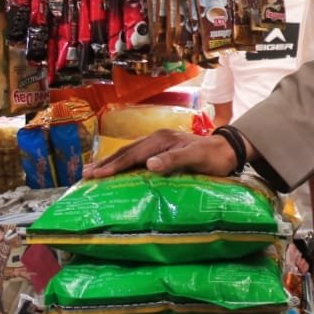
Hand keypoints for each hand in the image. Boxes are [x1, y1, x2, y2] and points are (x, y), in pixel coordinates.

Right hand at [86, 130, 238, 177]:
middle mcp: (157, 138)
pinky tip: (117, 166)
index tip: (96, 175)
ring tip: (94, 169)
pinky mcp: (162, 147)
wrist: (228, 149)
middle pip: (127, 152)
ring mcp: (159, 142)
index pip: (132, 155)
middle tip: (85, 173)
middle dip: (106, 163)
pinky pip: (137, 154)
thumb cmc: (213, 157)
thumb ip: (173, 160)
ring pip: (130, 152)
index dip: (113, 166)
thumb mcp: (195, 158)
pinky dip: (124, 161)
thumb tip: (149, 164)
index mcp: (161, 140)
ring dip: (112, 161)